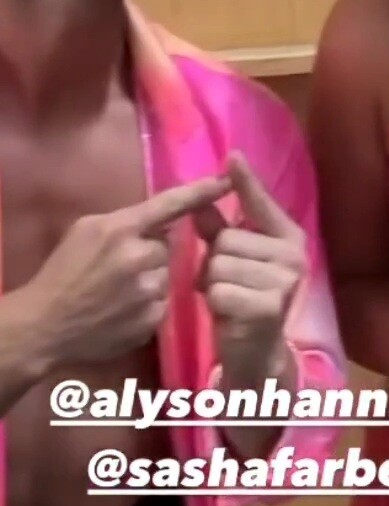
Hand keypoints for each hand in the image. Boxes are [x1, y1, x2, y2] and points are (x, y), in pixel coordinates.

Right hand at [24, 175, 231, 367]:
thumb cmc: (61, 272)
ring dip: (151, 279)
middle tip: (122, 265)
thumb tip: (157, 220)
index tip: (225, 181)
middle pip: (167, 246)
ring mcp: (148, 291)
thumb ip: (124, 221)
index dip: (199, 192)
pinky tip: (123, 309)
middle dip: (151, 252)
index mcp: (121, 229)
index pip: (169, 205)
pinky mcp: (152, 319)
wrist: (46, 324)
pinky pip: (162, 303)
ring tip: (119, 291)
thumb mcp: (85, 230)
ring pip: (166, 276)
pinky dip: (148, 304)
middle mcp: (140, 258)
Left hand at [194, 152, 305, 381]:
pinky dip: (215, 303)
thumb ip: (218, 230)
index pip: (261, 203)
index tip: (232, 156)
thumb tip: (200, 199)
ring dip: (212, 284)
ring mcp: (286, 281)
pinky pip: (219, 290)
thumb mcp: (230, 261)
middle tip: (225, 283)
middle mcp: (294, 255)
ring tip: (226, 298)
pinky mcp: (270, 306)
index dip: (245, 181)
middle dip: (214, 262)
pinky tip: (229, 313)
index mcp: (289, 237)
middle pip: (226, 240)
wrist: (256, 353)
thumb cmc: (242, 300)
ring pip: (219, 265)